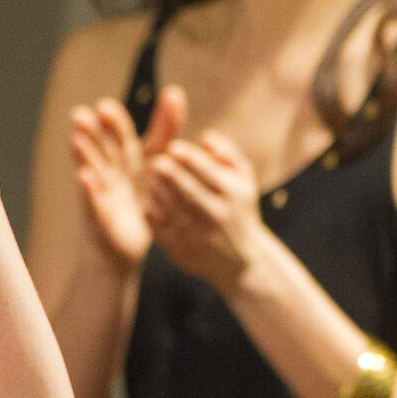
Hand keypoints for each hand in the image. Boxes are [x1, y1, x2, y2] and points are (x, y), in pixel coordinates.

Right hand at [68, 86, 184, 267]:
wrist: (127, 243)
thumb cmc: (140, 197)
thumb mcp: (156, 161)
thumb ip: (164, 129)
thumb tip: (174, 92)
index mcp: (126, 158)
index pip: (119, 135)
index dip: (112, 122)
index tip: (104, 105)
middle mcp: (110, 171)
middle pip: (101, 148)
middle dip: (91, 132)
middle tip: (81, 115)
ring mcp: (102, 193)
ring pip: (92, 169)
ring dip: (84, 155)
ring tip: (76, 140)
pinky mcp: (100, 216)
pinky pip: (93, 201)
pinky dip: (88, 190)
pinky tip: (85, 177)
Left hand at [144, 127, 272, 292]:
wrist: (241, 260)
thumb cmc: (239, 209)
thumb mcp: (244, 181)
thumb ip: (227, 154)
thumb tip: (204, 137)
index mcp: (232, 193)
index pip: (206, 170)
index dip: (187, 157)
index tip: (174, 147)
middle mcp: (215, 213)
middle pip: (183, 186)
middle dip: (168, 171)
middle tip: (157, 162)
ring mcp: (195, 232)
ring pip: (167, 204)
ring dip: (156, 188)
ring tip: (152, 178)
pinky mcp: (178, 247)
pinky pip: (157, 223)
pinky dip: (151, 209)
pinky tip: (151, 200)